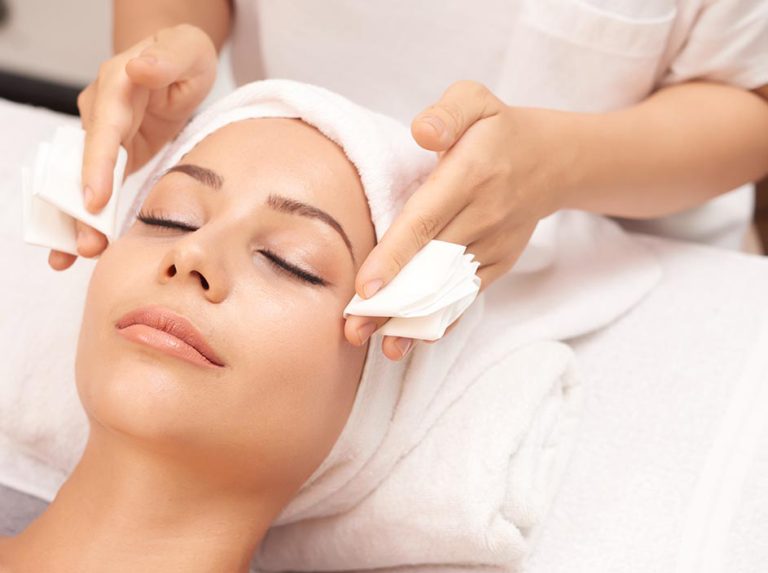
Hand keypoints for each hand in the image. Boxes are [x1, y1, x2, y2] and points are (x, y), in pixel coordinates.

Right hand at [49, 24, 217, 270]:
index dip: (96, 164)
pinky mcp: (113, 152)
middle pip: (83, 163)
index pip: (104, 129)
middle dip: (77, 206)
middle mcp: (101, 112)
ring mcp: (104, 134)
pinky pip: (95, 186)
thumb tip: (138, 67)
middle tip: (84, 245)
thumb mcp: (185, 50)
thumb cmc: (183, 55)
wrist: (178, 61)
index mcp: (116, 86)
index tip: (93, 199)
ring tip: (69, 256)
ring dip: (75, 219)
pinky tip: (77, 246)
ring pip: (82, 179)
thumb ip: (165, 59)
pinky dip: (86, 216)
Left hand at [344, 80, 574, 359]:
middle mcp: (484, 215)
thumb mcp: (475, 100)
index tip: (366, 288)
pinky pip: (466, 294)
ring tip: (378, 343)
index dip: (395, 256)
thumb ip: (447, 112)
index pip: (425, 220)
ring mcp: (494, 244)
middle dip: (391, 299)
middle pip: (430, 264)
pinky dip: (440, 318)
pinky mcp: (498, 262)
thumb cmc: (498, 130)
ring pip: (447, 287)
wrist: (554, 162)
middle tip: (352, 328)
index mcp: (471, 174)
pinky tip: (412, 338)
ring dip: (412, 318)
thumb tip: (420, 131)